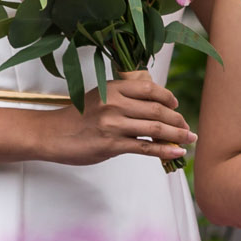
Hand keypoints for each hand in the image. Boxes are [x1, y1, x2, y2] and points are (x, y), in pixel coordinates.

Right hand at [37, 76, 195, 165]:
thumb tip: (154, 99)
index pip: (150, 89)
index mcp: (113, 88)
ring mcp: (113, 125)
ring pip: (154, 129)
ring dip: (177, 135)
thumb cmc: (77, 116)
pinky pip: (145, 148)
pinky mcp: (111, 145)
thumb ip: (124, 94)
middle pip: (157, 110)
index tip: (176, 105)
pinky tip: (177, 152)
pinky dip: (164, 150)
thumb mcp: (99, 95)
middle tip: (187, 127)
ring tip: (189, 139)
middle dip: (177, 119)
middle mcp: (115, 104)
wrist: (51, 134)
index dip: (168, 97)